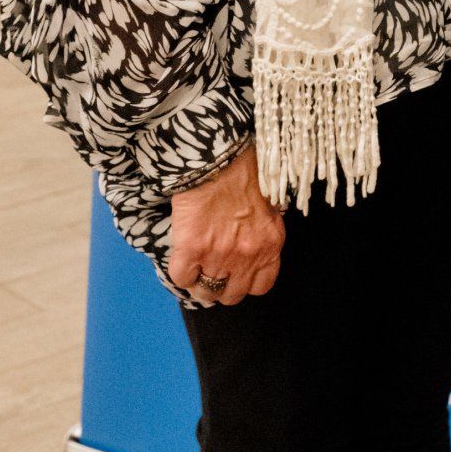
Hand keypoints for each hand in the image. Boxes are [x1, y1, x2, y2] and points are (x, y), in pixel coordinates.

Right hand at [166, 142, 283, 307]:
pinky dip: (180, 274)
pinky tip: (182, 261)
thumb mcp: (269, 208)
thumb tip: (250, 248)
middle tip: (212, 274)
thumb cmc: (247, 174)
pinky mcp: (192, 248)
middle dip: (222, 288)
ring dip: (199, 284)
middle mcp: (247, 256)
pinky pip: (182, 278)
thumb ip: (262, 235)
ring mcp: (219, 255)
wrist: (221, 157)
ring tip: (195, 272)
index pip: (260, 286)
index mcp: (270, 246)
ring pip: (206, 292)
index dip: (245, 283)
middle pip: (232, 294)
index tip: (236, 276)